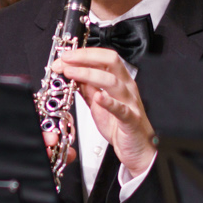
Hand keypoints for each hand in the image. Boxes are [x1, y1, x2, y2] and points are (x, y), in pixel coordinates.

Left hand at [49, 46, 156, 179]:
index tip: (65, 56)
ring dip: (89, 74)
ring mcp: (129, 102)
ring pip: (112, 82)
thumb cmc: (120, 126)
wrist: (137, 149)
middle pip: (110, 61)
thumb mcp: (98, 104)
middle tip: (66, 59)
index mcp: (119, 81)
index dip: (83, 54)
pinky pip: (121, 109)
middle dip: (85, 57)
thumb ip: (87, 88)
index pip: (103, 58)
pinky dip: (109, 102)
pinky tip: (98, 97)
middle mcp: (126, 87)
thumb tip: (72, 74)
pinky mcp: (130, 119)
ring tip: (71, 73)